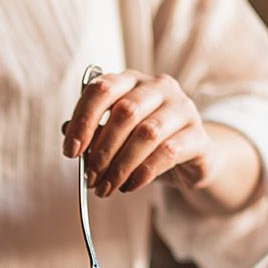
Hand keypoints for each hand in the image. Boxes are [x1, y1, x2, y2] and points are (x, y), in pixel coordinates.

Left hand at [61, 69, 261, 208]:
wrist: (190, 158)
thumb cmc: (146, 144)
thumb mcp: (116, 137)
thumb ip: (94, 132)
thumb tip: (68, 134)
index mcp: (132, 80)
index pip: (101, 88)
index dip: (83, 120)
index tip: (71, 151)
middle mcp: (159, 87)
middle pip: (124, 112)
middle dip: (102, 150)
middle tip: (90, 178)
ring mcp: (183, 108)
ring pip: (146, 133)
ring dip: (121, 166)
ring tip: (107, 187)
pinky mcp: (199, 136)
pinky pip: (168, 152)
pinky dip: (143, 172)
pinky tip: (130, 186)